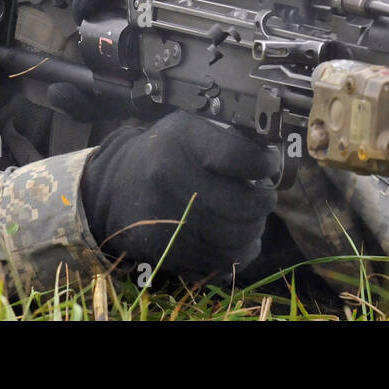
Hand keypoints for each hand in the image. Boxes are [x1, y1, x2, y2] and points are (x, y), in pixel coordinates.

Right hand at [80, 111, 279, 277]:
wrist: (116, 189)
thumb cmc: (165, 154)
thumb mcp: (189, 128)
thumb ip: (229, 134)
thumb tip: (272, 151)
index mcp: (181, 142)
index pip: (238, 155)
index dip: (263, 162)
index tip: (268, 163)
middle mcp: (173, 180)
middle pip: (243, 203)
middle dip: (264, 200)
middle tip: (263, 194)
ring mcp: (171, 221)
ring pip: (237, 236)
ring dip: (255, 227)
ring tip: (250, 215)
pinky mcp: (172, 253)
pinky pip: (224, 260)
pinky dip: (241, 250)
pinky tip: (238, 236)